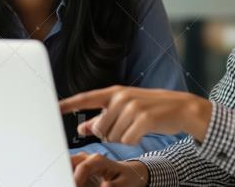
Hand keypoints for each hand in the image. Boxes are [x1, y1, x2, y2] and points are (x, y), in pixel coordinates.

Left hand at [59, 86, 211, 144]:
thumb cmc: (151, 109)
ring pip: (113, 137)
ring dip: (123, 138)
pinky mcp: (144, 118)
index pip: (86, 98)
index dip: (68, 103)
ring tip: (136, 128)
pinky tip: (143, 132)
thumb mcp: (126, 109)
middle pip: (100, 128)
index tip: (52, 107)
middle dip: (110, 134)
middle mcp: (121, 97)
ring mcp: (133, 107)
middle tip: (126, 127)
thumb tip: (82, 127)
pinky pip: (127, 141)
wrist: (182, 108)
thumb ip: (103, 117)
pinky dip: (134, 141)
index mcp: (114, 92)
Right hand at [70, 152, 147, 186]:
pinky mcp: (79, 167)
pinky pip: (68, 169)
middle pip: (69, 161)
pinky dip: (66, 176)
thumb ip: (114, 186)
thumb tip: (104, 186)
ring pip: (66, 164)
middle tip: (64, 184)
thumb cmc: (126, 178)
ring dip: (64, 174)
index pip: (83, 167)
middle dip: (64, 173)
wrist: (128, 173)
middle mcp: (88, 158)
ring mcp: (82, 162)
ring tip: (64, 183)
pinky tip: (67, 181)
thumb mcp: (124, 184)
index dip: (76, 179)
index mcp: (99, 160)